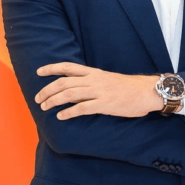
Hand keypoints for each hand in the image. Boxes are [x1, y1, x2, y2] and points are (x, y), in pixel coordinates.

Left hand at [34, 62, 160, 119]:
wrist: (146, 92)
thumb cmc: (127, 88)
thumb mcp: (107, 80)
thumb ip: (91, 83)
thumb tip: (74, 89)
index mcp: (94, 73)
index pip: (68, 67)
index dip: (52, 68)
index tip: (39, 71)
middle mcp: (93, 80)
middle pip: (64, 82)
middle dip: (47, 90)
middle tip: (38, 98)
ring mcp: (99, 92)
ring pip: (69, 94)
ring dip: (54, 101)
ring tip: (45, 107)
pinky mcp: (104, 104)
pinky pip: (82, 108)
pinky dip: (68, 112)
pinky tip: (61, 116)